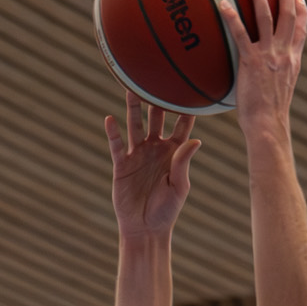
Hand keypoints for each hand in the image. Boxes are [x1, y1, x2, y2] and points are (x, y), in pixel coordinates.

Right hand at [105, 98, 201, 240]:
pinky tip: (110, 118)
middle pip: (157, 117)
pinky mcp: (122, 165)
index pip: (182, 124)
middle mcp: (156, 148)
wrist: (145, 230)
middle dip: (158, 99)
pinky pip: (116, 145)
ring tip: (131, 87)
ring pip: (135, 125)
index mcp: (174, 152)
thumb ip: (184, 163)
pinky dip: (113, 132)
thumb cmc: (166, 211)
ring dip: (133, 107)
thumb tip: (196, 140)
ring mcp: (138, 154)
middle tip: (159, 75)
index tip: (190, 86)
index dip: (186, 107)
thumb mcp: (179, 187)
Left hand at [220, 0, 306, 142]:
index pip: (301, 31)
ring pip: (266, 16)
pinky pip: (241, 33)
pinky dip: (232, 17)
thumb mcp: (279, 93)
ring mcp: (269, 56)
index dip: (302, 12)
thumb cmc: (270, 118)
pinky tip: (224, 4)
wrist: (268, 127)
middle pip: (288, 14)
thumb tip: (265, 80)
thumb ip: (276, 78)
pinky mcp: (251, 62)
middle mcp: (284, 54)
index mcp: (293, 61)